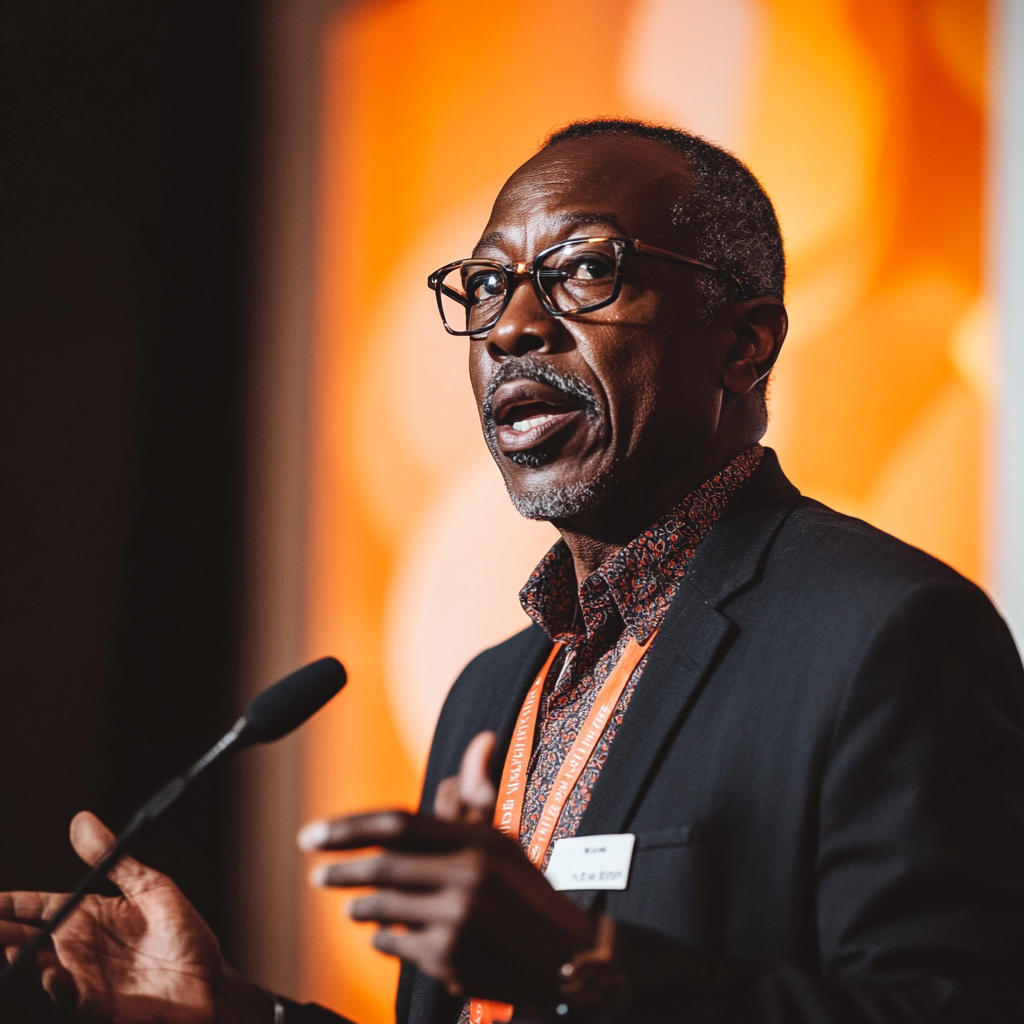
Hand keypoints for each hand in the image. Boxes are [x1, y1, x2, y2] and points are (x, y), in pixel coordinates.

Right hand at [0, 811, 269, 1023]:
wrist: (211, 980)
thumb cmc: (182, 934)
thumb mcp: (149, 886)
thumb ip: (112, 858)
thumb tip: (81, 819)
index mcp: (88, 917)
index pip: (38, 907)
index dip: (11, 904)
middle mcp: (80, 949)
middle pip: (28, 939)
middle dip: (2, 932)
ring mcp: (87, 978)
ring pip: (41, 968)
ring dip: (21, 958)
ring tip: (8, 944)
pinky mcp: (102, 1004)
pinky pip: (73, 997)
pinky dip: (59, 986)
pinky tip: (50, 973)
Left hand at [298, 731, 597, 1005]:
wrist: (566, 957)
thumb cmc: (525, 892)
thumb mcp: (502, 840)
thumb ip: (476, 796)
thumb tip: (483, 738)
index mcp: (476, 840)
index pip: (397, 824)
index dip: (348, 828)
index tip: (312, 836)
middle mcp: (467, 876)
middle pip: (382, 867)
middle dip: (340, 871)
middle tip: (316, 875)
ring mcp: (458, 920)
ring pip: (382, 909)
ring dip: (358, 908)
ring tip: (350, 908)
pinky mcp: (451, 961)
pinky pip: (395, 946)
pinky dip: (383, 940)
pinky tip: (385, 937)